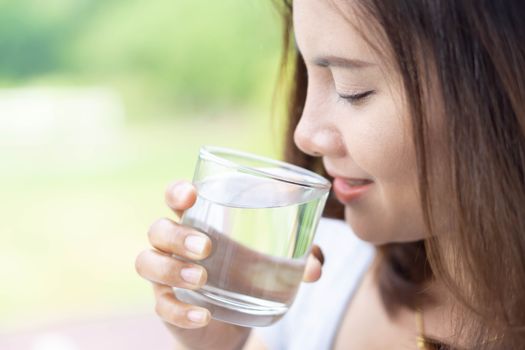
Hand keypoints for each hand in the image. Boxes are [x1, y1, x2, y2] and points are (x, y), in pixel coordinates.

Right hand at [135, 180, 324, 347]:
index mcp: (199, 221)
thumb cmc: (250, 274)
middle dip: (177, 234)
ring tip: (202, 279)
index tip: (192, 194)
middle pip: (158, 229)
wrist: (233, 320)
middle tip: (206, 247)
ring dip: (172, 269)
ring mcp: (166, 274)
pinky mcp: (166, 304)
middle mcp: (175, 244)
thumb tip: (316, 266)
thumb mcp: (273, 261)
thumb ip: (298, 257)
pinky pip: (162, 305)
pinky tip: (203, 315)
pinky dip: (180, 310)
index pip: (175, 197)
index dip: (177, 191)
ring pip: (147, 262)